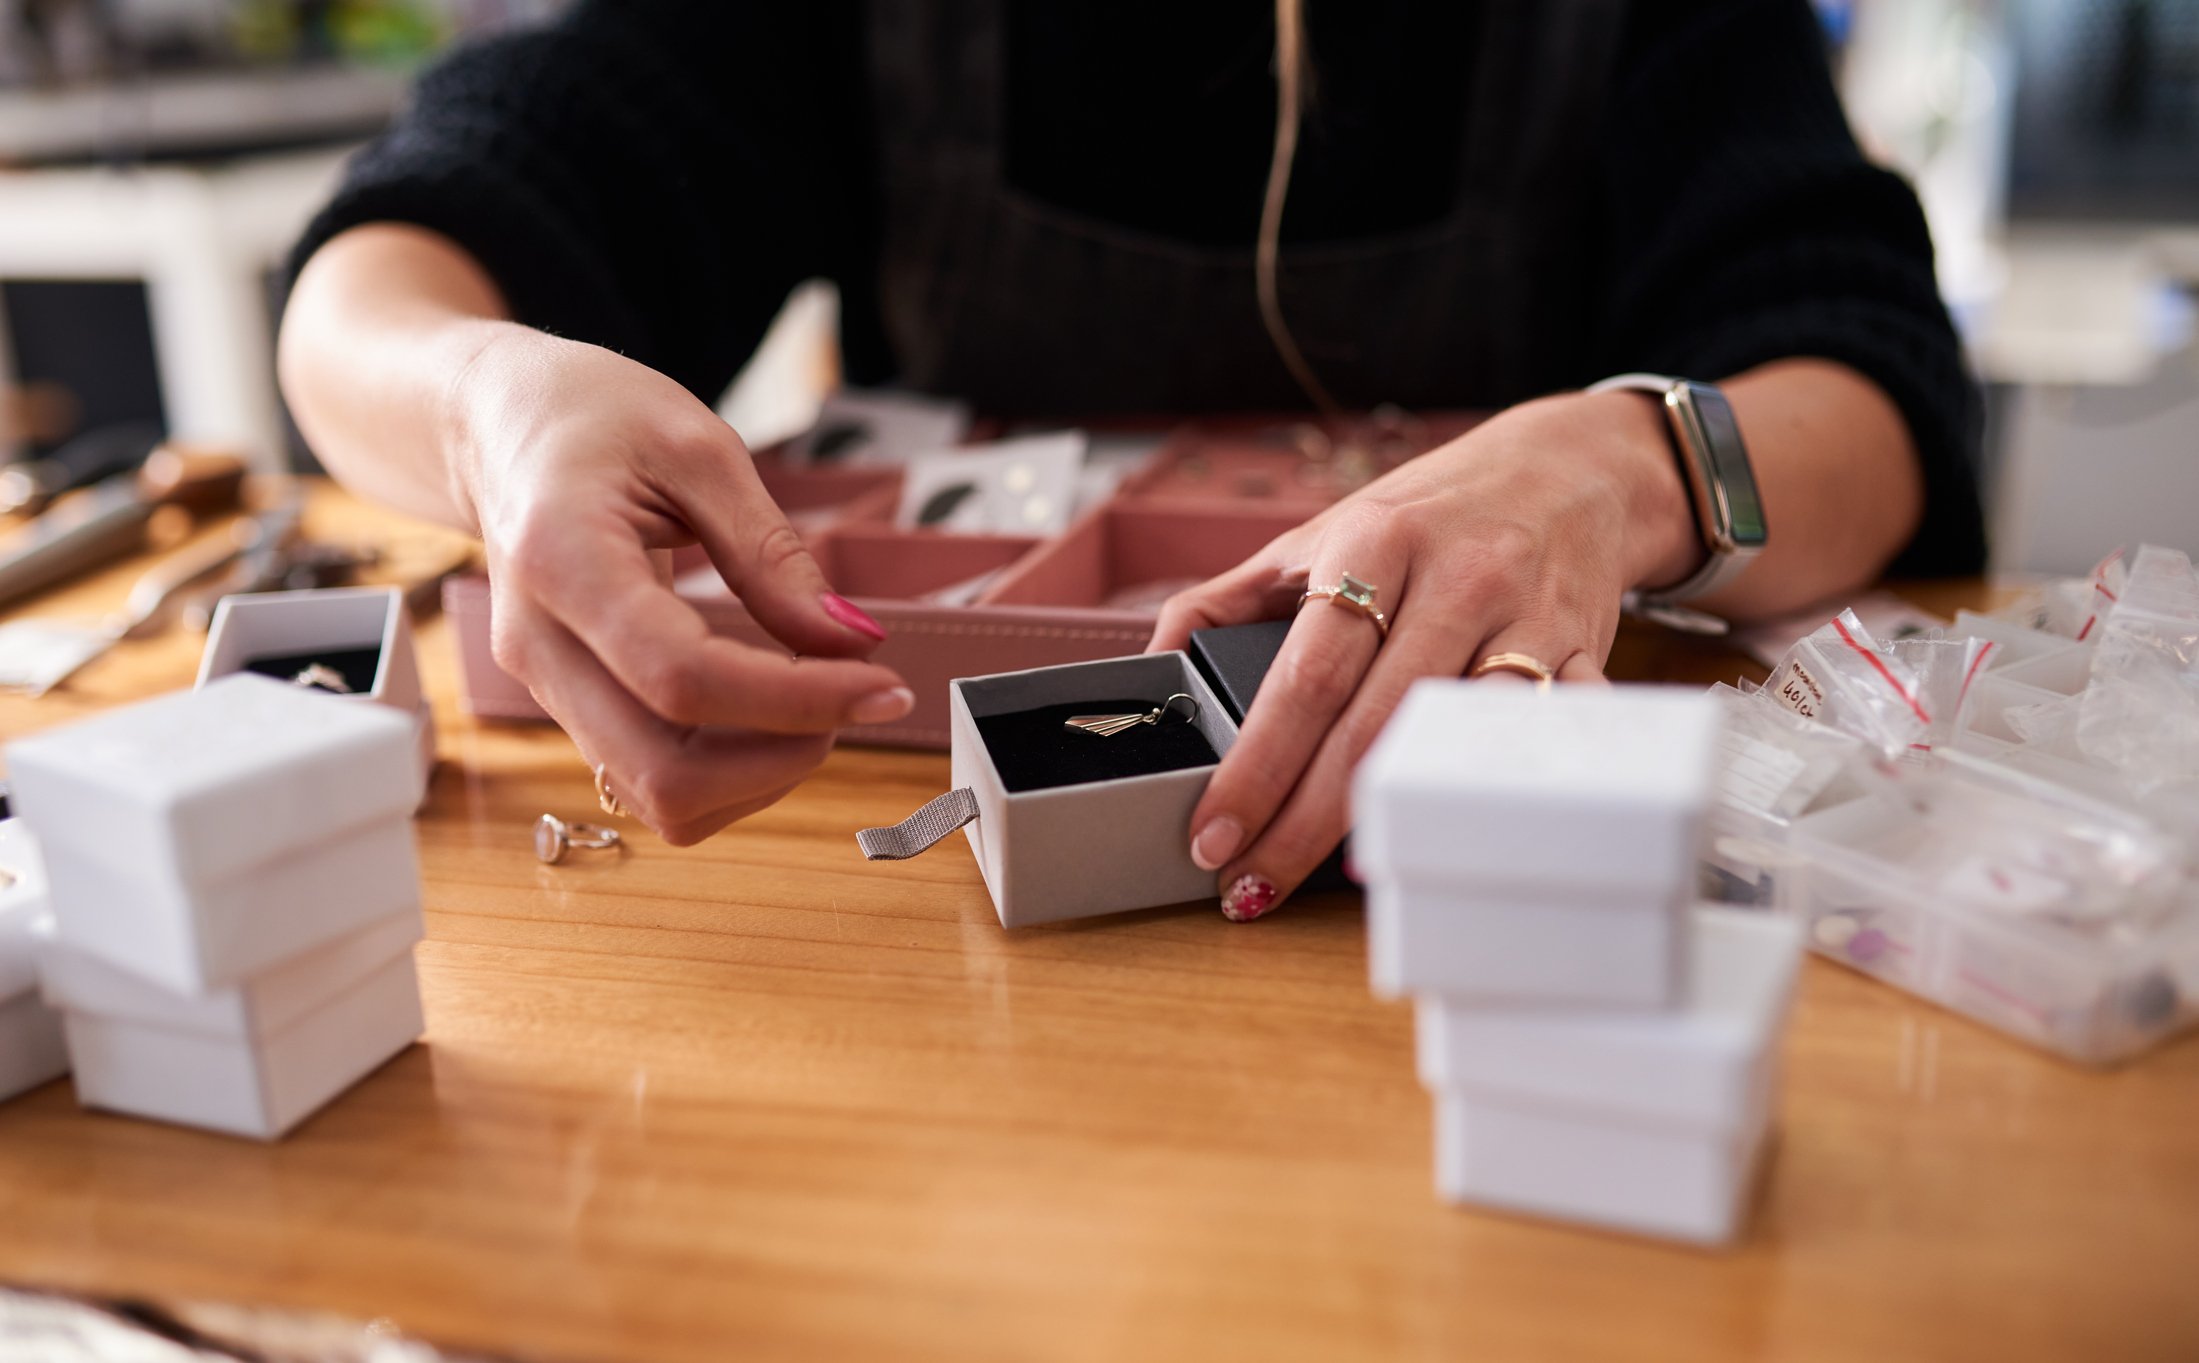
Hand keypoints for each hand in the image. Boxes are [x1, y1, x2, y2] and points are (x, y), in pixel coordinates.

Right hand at [449, 325, 913, 844]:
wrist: (499, 430)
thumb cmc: (593, 419)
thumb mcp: (697, 450)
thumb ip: (772, 552)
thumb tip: (852, 641)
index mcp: (563, 564)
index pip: (682, 678)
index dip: (795, 700)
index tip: (882, 684)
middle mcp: (540, 649)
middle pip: (664, 773)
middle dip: (784, 757)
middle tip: (857, 696)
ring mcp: (547, 690)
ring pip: (661, 799)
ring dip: (760, 775)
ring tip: (818, 700)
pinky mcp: (571, 711)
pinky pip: (653, 782)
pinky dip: (730, 773)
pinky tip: (771, 711)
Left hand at [1148, 391, 1699, 919]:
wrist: (1567, 472)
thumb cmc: (1426, 516)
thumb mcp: (1320, 535)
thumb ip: (1227, 599)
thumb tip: (1154, 665)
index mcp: (1373, 543)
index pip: (1304, 675)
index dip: (1256, 766)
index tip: (1214, 833)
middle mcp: (1454, 578)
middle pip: (1371, 725)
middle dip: (1304, 821)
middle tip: (1254, 884)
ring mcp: (1526, 617)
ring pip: (1454, 739)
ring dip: (1397, 815)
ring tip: (1340, 874)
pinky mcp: (1583, 654)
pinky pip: (1547, 734)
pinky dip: (1501, 790)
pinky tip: (1454, 835)